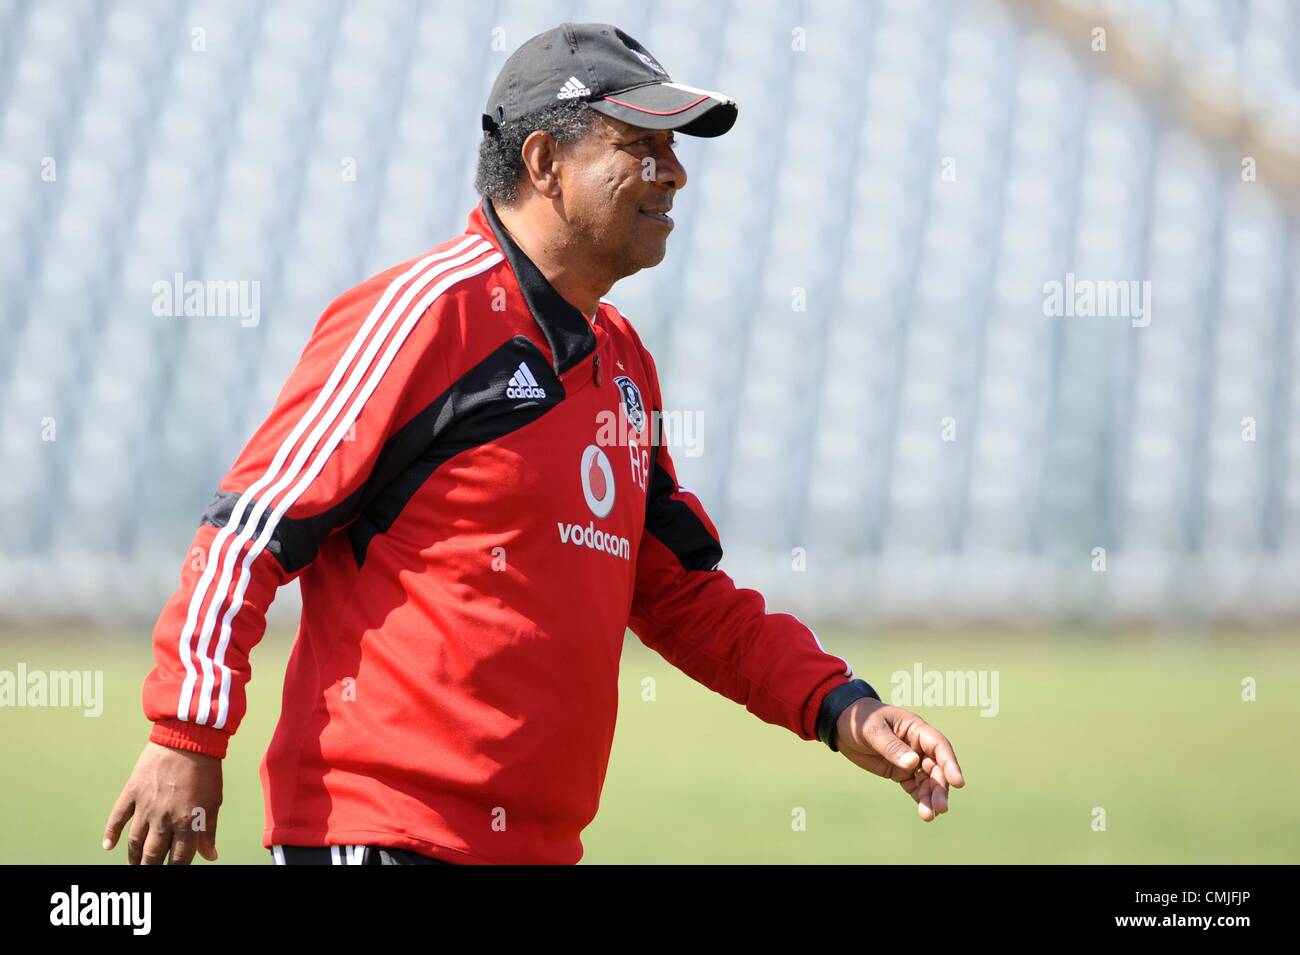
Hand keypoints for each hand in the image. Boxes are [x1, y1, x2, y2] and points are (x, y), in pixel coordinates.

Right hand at [103, 741, 222, 863]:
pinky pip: (118, 818)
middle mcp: (164, 818)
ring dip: (133, 857)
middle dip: (152, 868)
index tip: (174, 873)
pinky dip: (110, 833)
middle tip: (150, 873)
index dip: (176, 869)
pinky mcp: (132, 792)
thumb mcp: (213, 801)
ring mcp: (145, 806)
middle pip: (153, 854)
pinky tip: (108, 846)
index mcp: (187, 821)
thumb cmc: (206, 769)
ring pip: (135, 841)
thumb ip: (209, 831)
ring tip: (134, 866)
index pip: (179, 858)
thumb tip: (211, 855)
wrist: (188, 738)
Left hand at [835, 698, 964, 821]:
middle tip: (940, 808)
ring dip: (930, 797)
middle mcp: (918, 745)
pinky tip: (924, 812)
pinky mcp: (900, 772)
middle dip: (939, 788)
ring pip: (927, 780)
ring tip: (929, 816)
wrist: (842, 725)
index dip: (950, 764)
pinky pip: (914, 786)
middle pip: (936, 768)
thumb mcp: (873, 730)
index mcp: (915, 728)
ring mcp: (910, 760)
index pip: (938, 746)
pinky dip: (920, 798)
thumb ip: (892, 747)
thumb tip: (914, 764)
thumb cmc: (860, 719)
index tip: (957, 782)